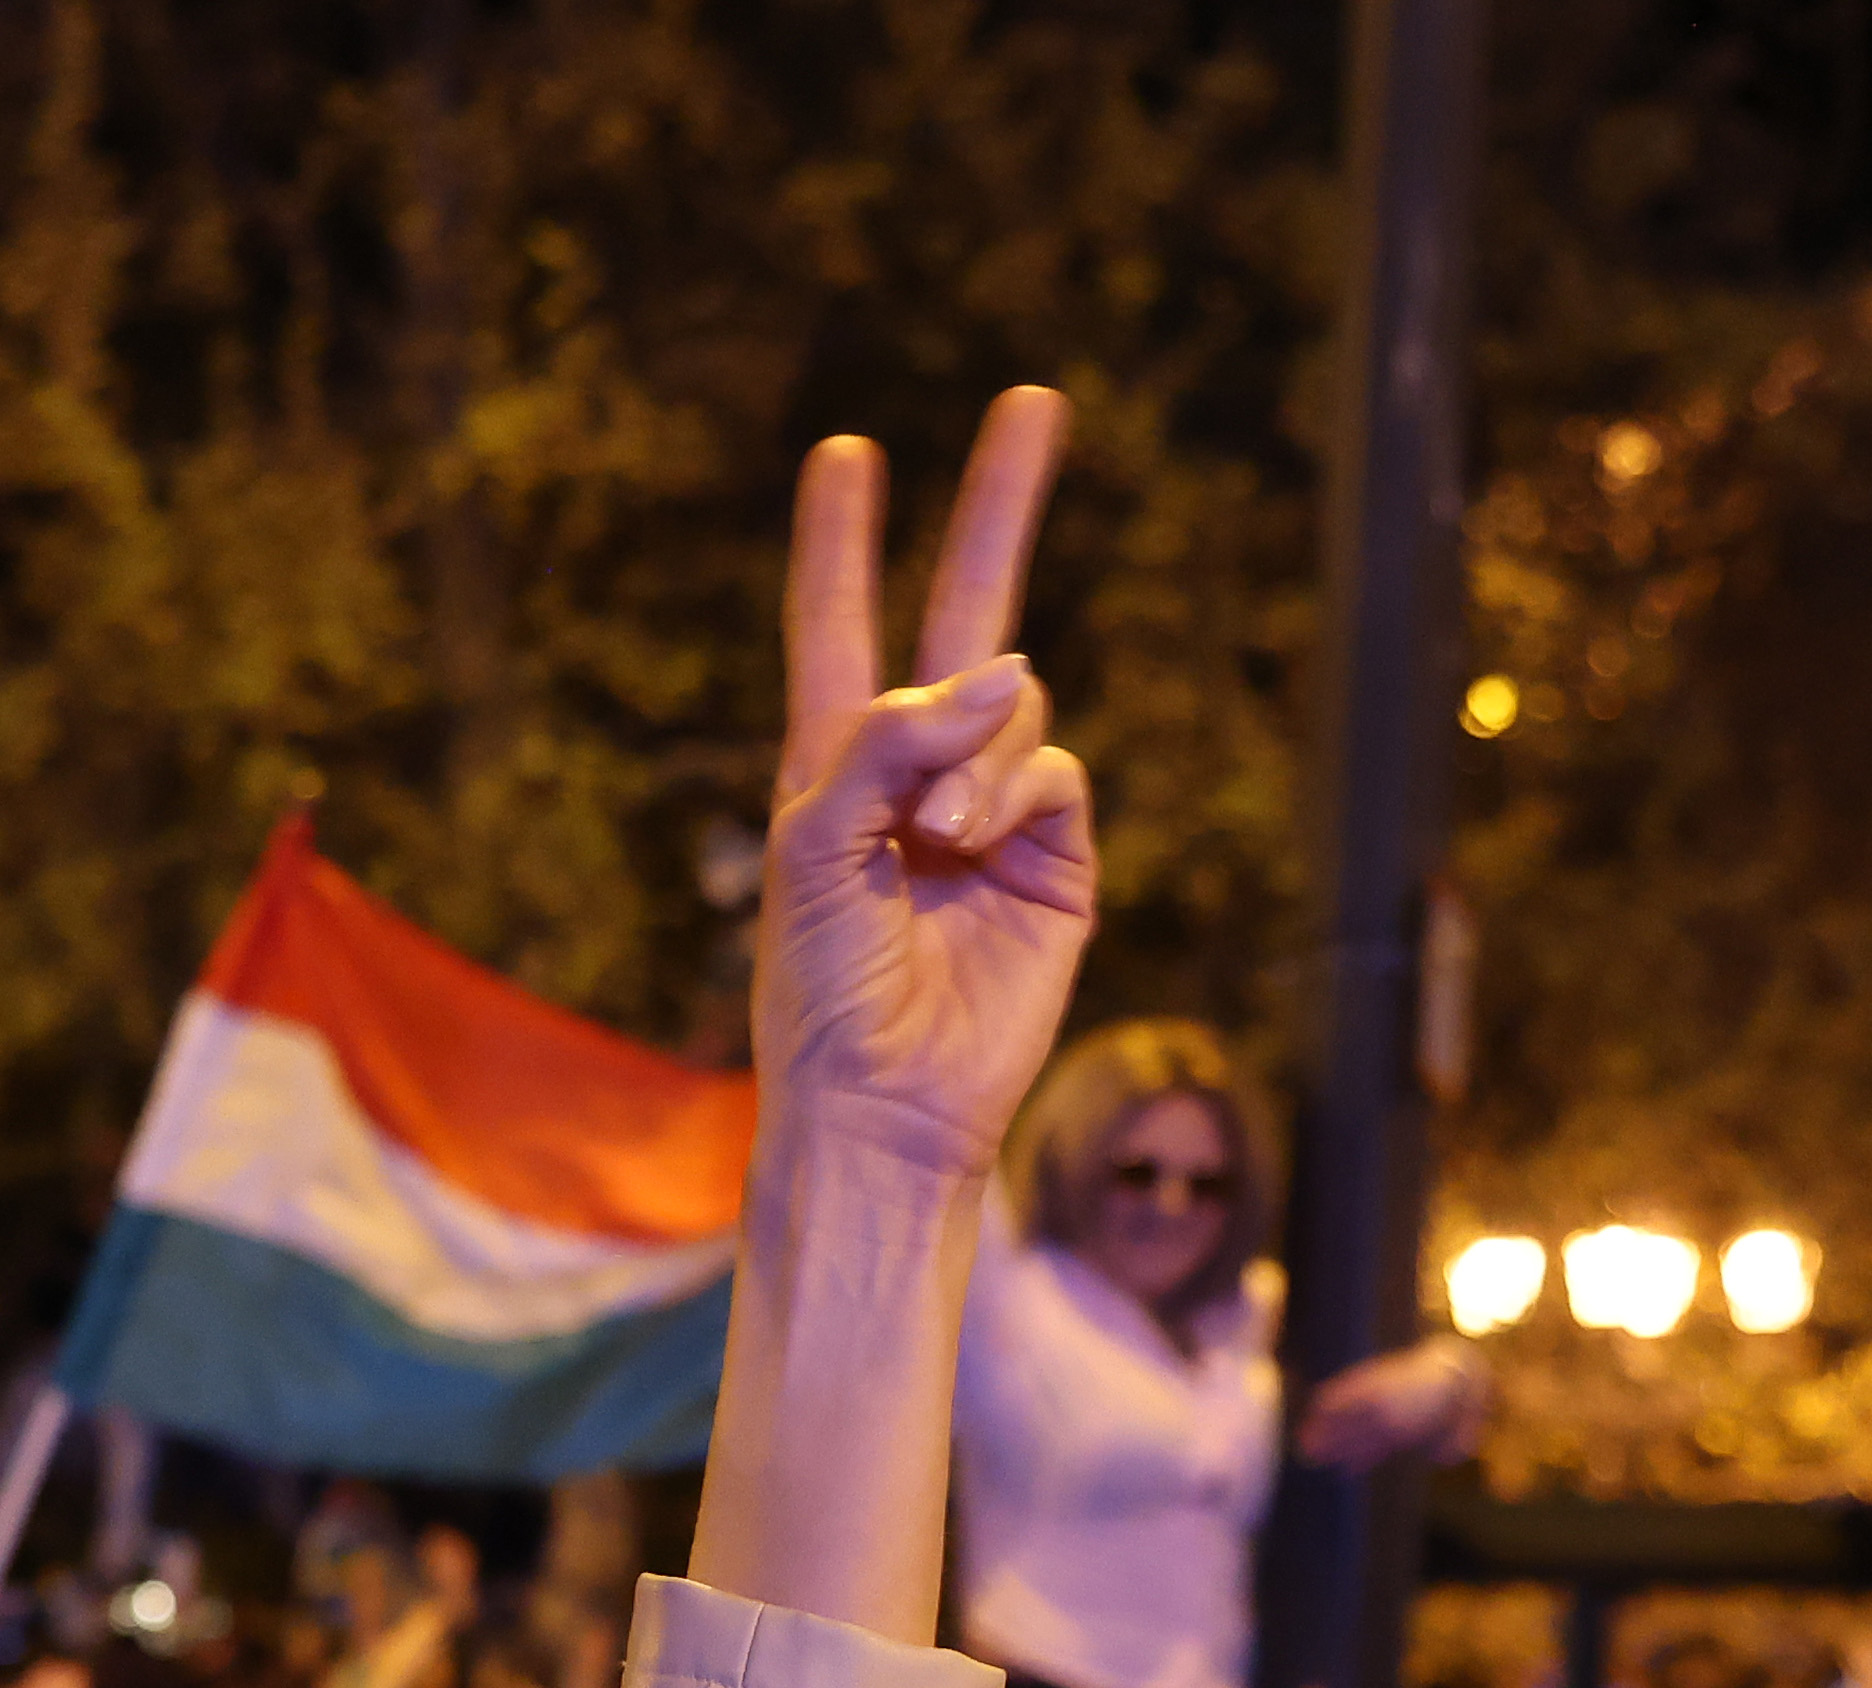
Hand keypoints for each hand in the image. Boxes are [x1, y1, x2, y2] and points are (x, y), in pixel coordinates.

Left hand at [744, 393, 1093, 1188]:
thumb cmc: (820, 988)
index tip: (844, 453)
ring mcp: (995, 811)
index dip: (842, 542)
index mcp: (837, 765)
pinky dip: (1016, 788)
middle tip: (1035, 400)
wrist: (882, 1104)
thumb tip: (1006, 669)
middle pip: (968, 609)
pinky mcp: (1056, 859)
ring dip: (976, 752)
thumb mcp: (814, 848)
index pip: (838, 626)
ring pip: (1013, 704)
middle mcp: (921, 772)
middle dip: (1000, 507)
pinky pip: (1055, 769)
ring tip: (936, 838)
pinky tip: (975, 842)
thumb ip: (888, 743)